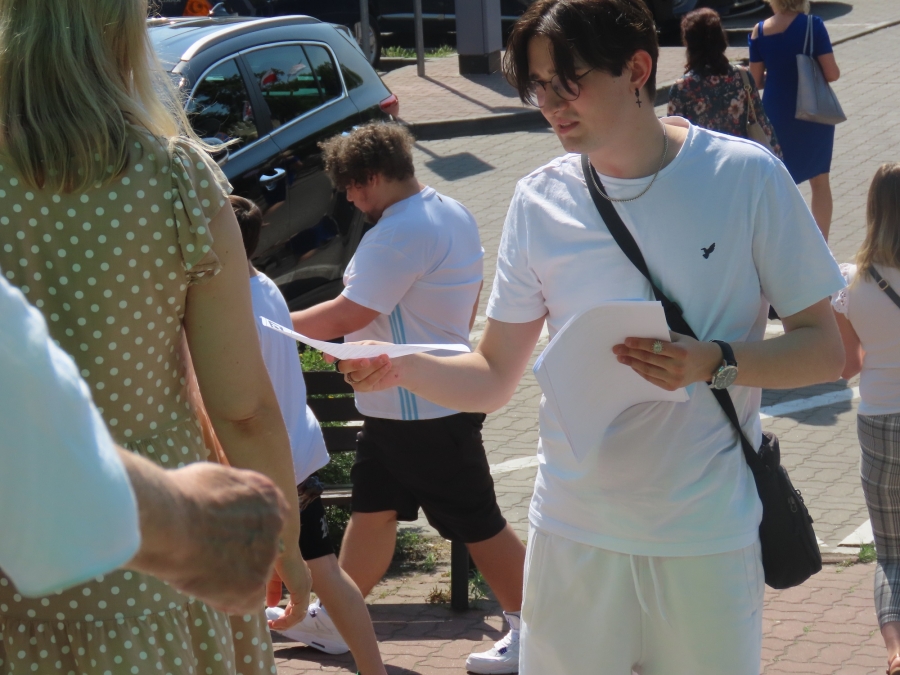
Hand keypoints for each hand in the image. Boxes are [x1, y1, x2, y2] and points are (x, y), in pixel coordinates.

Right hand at [128, 462, 287, 614]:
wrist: (169, 519)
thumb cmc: (180, 495)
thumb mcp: (216, 479)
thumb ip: (231, 493)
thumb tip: (226, 500)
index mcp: (268, 495)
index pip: (266, 520)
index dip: (243, 533)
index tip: (223, 538)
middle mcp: (275, 523)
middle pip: (262, 549)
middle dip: (239, 556)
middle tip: (207, 555)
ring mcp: (267, 554)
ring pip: (254, 576)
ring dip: (231, 579)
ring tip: (197, 569)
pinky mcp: (255, 583)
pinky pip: (248, 602)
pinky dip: (228, 601)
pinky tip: (204, 587)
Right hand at [269, 545, 310, 629]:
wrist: (279, 542)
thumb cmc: (274, 554)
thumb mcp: (271, 576)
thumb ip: (273, 591)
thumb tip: (273, 605)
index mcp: (300, 578)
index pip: (298, 601)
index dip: (286, 613)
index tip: (273, 618)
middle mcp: (306, 583)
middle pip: (300, 610)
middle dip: (286, 621)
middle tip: (273, 625)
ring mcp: (305, 587)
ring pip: (300, 614)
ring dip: (286, 623)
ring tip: (273, 626)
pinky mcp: (301, 590)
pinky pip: (297, 613)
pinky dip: (286, 621)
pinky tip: (275, 622)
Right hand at [327, 343, 395, 391]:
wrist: (401, 364)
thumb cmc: (385, 352)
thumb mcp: (374, 346)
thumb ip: (363, 348)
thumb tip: (354, 352)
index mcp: (348, 353)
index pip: (334, 354)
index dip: (329, 355)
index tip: (328, 358)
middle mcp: (348, 366)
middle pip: (343, 367)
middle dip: (355, 363)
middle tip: (367, 360)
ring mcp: (355, 378)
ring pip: (357, 375)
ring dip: (373, 367)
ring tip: (385, 359)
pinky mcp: (363, 387)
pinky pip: (366, 383)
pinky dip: (377, 374)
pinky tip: (386, 367)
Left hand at [612, 332, 722, 390]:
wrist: (709, 365)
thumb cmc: (692, 347)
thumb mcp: (680, 338)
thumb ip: (662, 336)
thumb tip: (641, 332)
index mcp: (681, 352)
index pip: (655, 347)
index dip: (639, 344)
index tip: (626, 341)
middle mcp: (677, 367)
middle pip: (648, 359)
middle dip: (630, 353)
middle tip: (617, 349)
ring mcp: (674, 379)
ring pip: (647, 370)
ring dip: (632, 363)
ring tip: (621, 358)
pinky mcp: (671, 387)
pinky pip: (651, 378)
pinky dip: (640, 371)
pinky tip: (632, 365)